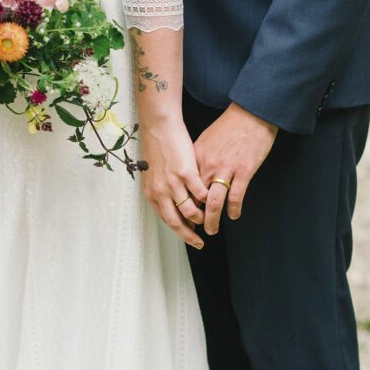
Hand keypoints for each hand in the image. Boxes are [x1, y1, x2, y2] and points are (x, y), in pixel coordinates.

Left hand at [140, 117, 206, 248]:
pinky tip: (217, 201)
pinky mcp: (186, 172)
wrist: (160, 126)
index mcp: (152, 192)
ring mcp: (173, 183)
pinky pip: (201, 193)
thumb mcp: (156, 172)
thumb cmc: (159, 146)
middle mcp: (161, 191)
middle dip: (190, 235)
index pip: (167, 219)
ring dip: (203, 218)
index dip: (179, 231)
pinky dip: (210, 200)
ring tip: (211, 220)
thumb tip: (173, 201)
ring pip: (190, 210)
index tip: (190, 237)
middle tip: (200, 242)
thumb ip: (164, 188)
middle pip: (177, 221)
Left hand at [194, 103, 277, 235]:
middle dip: (193, 219)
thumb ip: (197, 160)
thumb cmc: (229, 126)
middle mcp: (207, 166)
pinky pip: (235, 197)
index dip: (182, 204)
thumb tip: (190, 176)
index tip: (181, 215)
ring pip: (213, 203)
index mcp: (196, 158)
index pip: (184, 187)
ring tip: (212, 230)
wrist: (250, 114)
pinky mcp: (243, 171)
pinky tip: (233, 215)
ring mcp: (225, 170)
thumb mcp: (205, 140)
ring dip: (211, 220)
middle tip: (194, 231)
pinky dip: (233, 209)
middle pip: (195, 199)